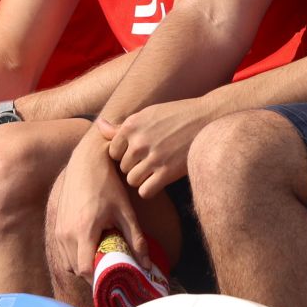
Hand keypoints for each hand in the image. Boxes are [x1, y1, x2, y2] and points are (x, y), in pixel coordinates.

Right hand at [49, 129, 148, 283]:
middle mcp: (66, 232)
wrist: (86, 161)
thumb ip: (136, 239)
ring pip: (67, 262)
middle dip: (92, 272)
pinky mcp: (56, 224)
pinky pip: (62, 251)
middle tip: (109, 267)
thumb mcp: (125, 211)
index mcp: (84, 229)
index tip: (112, 276)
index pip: (85, 269)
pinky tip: (89, 245)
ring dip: (82, 264)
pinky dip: (74, 255)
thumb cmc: (107, 184)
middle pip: (76, 269)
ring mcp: (58, 228)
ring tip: (100, 256)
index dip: (98, 278)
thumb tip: (146, 264)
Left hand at [101, 96, 216, 198]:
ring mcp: (153, 158)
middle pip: (123, 168)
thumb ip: (122, 126)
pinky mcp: (167, 172)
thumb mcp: (147, 115)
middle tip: (151, 160)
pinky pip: (145, 192)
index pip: (113, 152)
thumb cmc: (175, 116)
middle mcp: (139, 141)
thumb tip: (98, 125)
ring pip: (132, 181)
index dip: (125, 154)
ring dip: (142, 179)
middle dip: (134, 166)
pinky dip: (150, 189)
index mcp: (131, 125)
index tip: (138, 152)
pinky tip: (159, 180)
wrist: (207, 119)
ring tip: (155, 169)